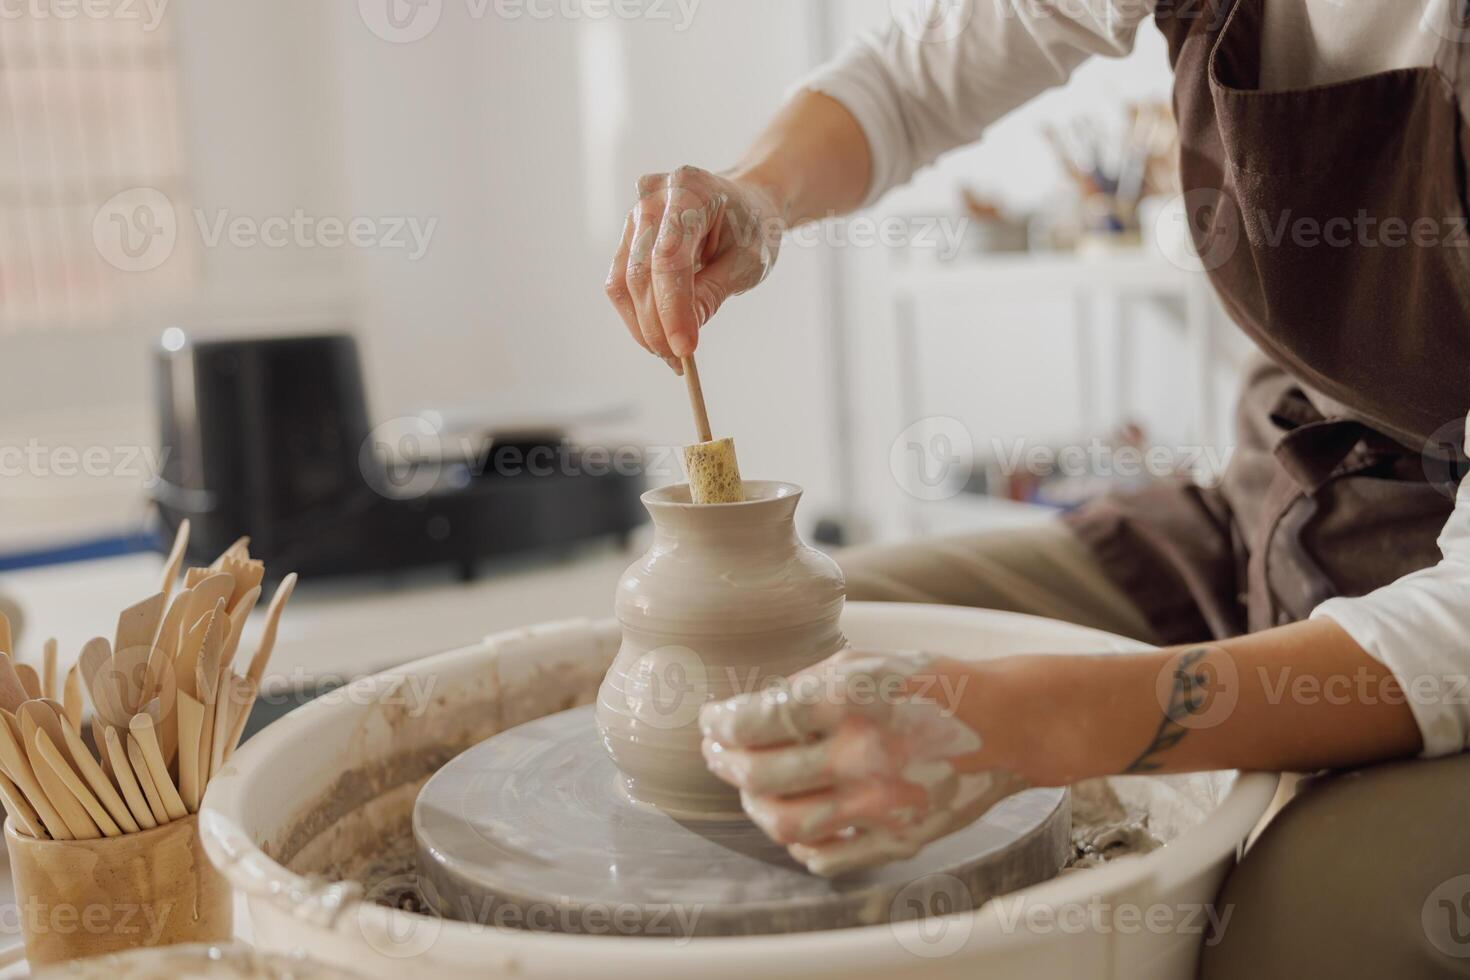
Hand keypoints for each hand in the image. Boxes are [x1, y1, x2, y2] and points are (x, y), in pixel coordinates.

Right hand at [604, 166, 783, 364]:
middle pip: (640, 272)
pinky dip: (639, 316)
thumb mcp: (747, 262)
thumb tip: (681, 336)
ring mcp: (635, 216)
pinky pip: (621, 284)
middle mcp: (654, 197)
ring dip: (643, 326)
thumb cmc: (751, 229)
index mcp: (691, 189)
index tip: (684, 349)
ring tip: (672, 354)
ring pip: (622, 283)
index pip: (668, 257)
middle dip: (657, 325)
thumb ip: (712, 293)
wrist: (745, 205)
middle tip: (679, 361)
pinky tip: (661, 337)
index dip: (672, 307)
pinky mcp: (627, 238)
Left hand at [698, 648, 1027, 875]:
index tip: (711, 721)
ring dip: (753, 806)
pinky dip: (797, 843)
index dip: (719, 723)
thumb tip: (749, 713)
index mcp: (850, 700)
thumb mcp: (867, 664)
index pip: (756, 720)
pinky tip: (794, 822)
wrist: (1006, 723)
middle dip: (724, 764)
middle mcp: (863, 753)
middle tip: (717, 753)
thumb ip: (806, 686)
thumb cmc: (933, 685)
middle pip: (760, 776)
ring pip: (784, 824)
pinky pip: (826, 857)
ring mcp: (881, 803)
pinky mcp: (898, 838)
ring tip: (749, 788)